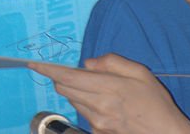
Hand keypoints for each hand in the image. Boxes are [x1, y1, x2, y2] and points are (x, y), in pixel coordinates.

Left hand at [29, 56, 189, 133]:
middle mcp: (98, 106)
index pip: (68, 77)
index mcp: (108, 88)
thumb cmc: (155, 102)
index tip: (34, 64)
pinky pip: (83, 113)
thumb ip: (112, 62)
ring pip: (72, 101)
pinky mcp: (97, 132)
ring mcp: (96, 122)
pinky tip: (105, 104)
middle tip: (76, 72)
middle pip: (64, 89)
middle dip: (62, 78)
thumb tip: (89, 63)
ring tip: (99, 89)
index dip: (48, 70)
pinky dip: (86, 104)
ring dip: (76, 91)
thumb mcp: (140, 72)